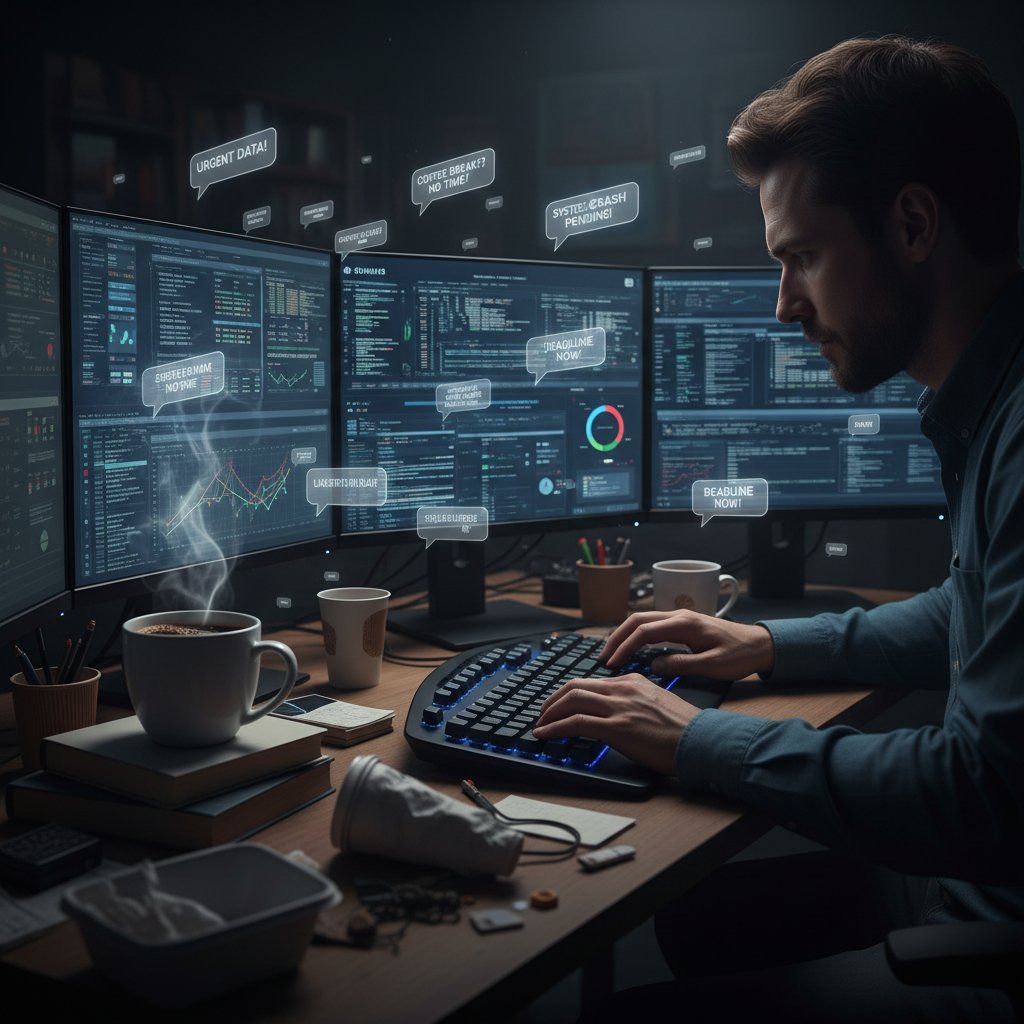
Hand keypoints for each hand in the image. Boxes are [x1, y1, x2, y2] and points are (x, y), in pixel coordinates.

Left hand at [532, 674, 700, 774]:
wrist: (702, 741)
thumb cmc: (685, 730)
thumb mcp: (657, 704)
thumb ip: (635, 702)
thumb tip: (618, 715)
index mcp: (632, 681)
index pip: (591, 681)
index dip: (569, 693)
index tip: (559, 704)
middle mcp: (623, 689)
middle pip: (575, 686)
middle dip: (552, 699)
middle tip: (542, 712)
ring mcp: (619, 707)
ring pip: (571, 700)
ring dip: (549, 712)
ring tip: (539, 724)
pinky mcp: (617, 727)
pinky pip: (575, 723)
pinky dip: (555, 727)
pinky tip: (544, 735)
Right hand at [601, 610, 774, 680]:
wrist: (760, 644)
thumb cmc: (739, 656)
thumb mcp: (712, 666)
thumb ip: (681, 665)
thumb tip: (653, 665)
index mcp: (685, 624)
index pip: (644, 631)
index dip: (625, 647)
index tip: (612, 664)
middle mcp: (679, 615)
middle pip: (637, 620)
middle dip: (617, 638)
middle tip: (603, 658)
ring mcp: (680, 618)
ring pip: (642, 621)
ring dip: (624, 636)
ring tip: (611, 654)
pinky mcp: (682, 624)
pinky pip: (652, 626)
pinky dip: (636, 636)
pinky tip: (631, 650)